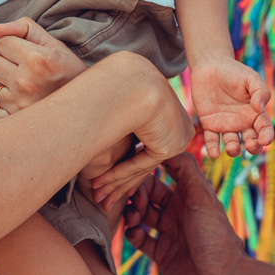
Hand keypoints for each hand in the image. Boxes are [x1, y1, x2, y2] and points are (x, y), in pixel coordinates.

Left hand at [0, 18, 86, 121]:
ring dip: (2, 87)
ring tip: (22, 90)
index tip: (26, 55)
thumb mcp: (53, 44)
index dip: (13, 46)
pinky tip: (13, 104)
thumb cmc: (69, 72)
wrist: (86, 105)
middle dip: (4, 64)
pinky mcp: (14, 122)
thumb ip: (25, 28)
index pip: (2, 43)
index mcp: (37, 59)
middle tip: (23, 71)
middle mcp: (26, 82)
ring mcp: (19, 104)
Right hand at [88, 55, 194, 208]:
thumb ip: (120, 122)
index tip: (108, 176)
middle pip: (144, 161)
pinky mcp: (170, 146)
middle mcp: (178, 127)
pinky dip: (118, 175)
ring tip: (96, 196)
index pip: (146, 147)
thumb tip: (103, 130)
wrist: (131, 79)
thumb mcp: (123, 104)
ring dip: (115, 183)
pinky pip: (140, 166)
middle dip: (118, 181)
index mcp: (170, 114)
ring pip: (141, 167)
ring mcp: (177, 138)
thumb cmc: (120, 84)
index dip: (125, 164)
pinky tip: (99, 183)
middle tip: (102, 195)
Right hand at [122, 154, 246, 274]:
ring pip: (140, 215)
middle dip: (136, 193)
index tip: (132, 167)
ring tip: (133, 219)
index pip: (161, 173)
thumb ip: (186, 168)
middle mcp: (177, 211)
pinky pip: (139, 239)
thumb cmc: (215, 236)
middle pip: (147, 193)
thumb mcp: (202, 196)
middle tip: (134, 200)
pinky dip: (132, 234)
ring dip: (132, 213)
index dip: (146, 170)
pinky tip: (135, 234)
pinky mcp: (161, 253)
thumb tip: (168, 143)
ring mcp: (169, 232)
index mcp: (188, 194)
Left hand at [190, 58, 273, 157]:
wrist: (210, 65)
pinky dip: (212, 148)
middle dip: (253, 147)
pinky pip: (212, 139)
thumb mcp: (251, 78)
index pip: (264, 129)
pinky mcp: (210, 124)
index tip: (264, 140)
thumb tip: (260, 108)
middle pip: (251, 141)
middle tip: (250, 145)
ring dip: (234, 150)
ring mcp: (226, 125)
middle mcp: (242, 122)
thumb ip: (260, 91)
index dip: (266, 136)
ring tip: (232, 148)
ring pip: (232, 143)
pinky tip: (214, 154)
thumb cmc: (234, 71)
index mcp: (255, 113)